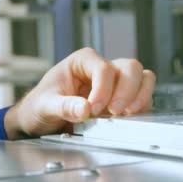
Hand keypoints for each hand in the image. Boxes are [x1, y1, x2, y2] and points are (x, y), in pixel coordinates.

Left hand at [4, 48, 155, 139]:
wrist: (40, 120)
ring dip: (139, 97)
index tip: (94, 109)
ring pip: (142, 78)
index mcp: (82, 61)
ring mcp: (114, 83)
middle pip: (130, 68)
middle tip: (115, 112)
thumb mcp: (45, 105)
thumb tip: (83, 109)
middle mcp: (101, 68)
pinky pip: (142, 97)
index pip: (103, 68)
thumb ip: (63, 106)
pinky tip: (128, 120)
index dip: (103, 89)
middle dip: (127, 91)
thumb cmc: (40, 105)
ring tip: (126, 115)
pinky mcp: (121, 99)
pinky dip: (141, 108)